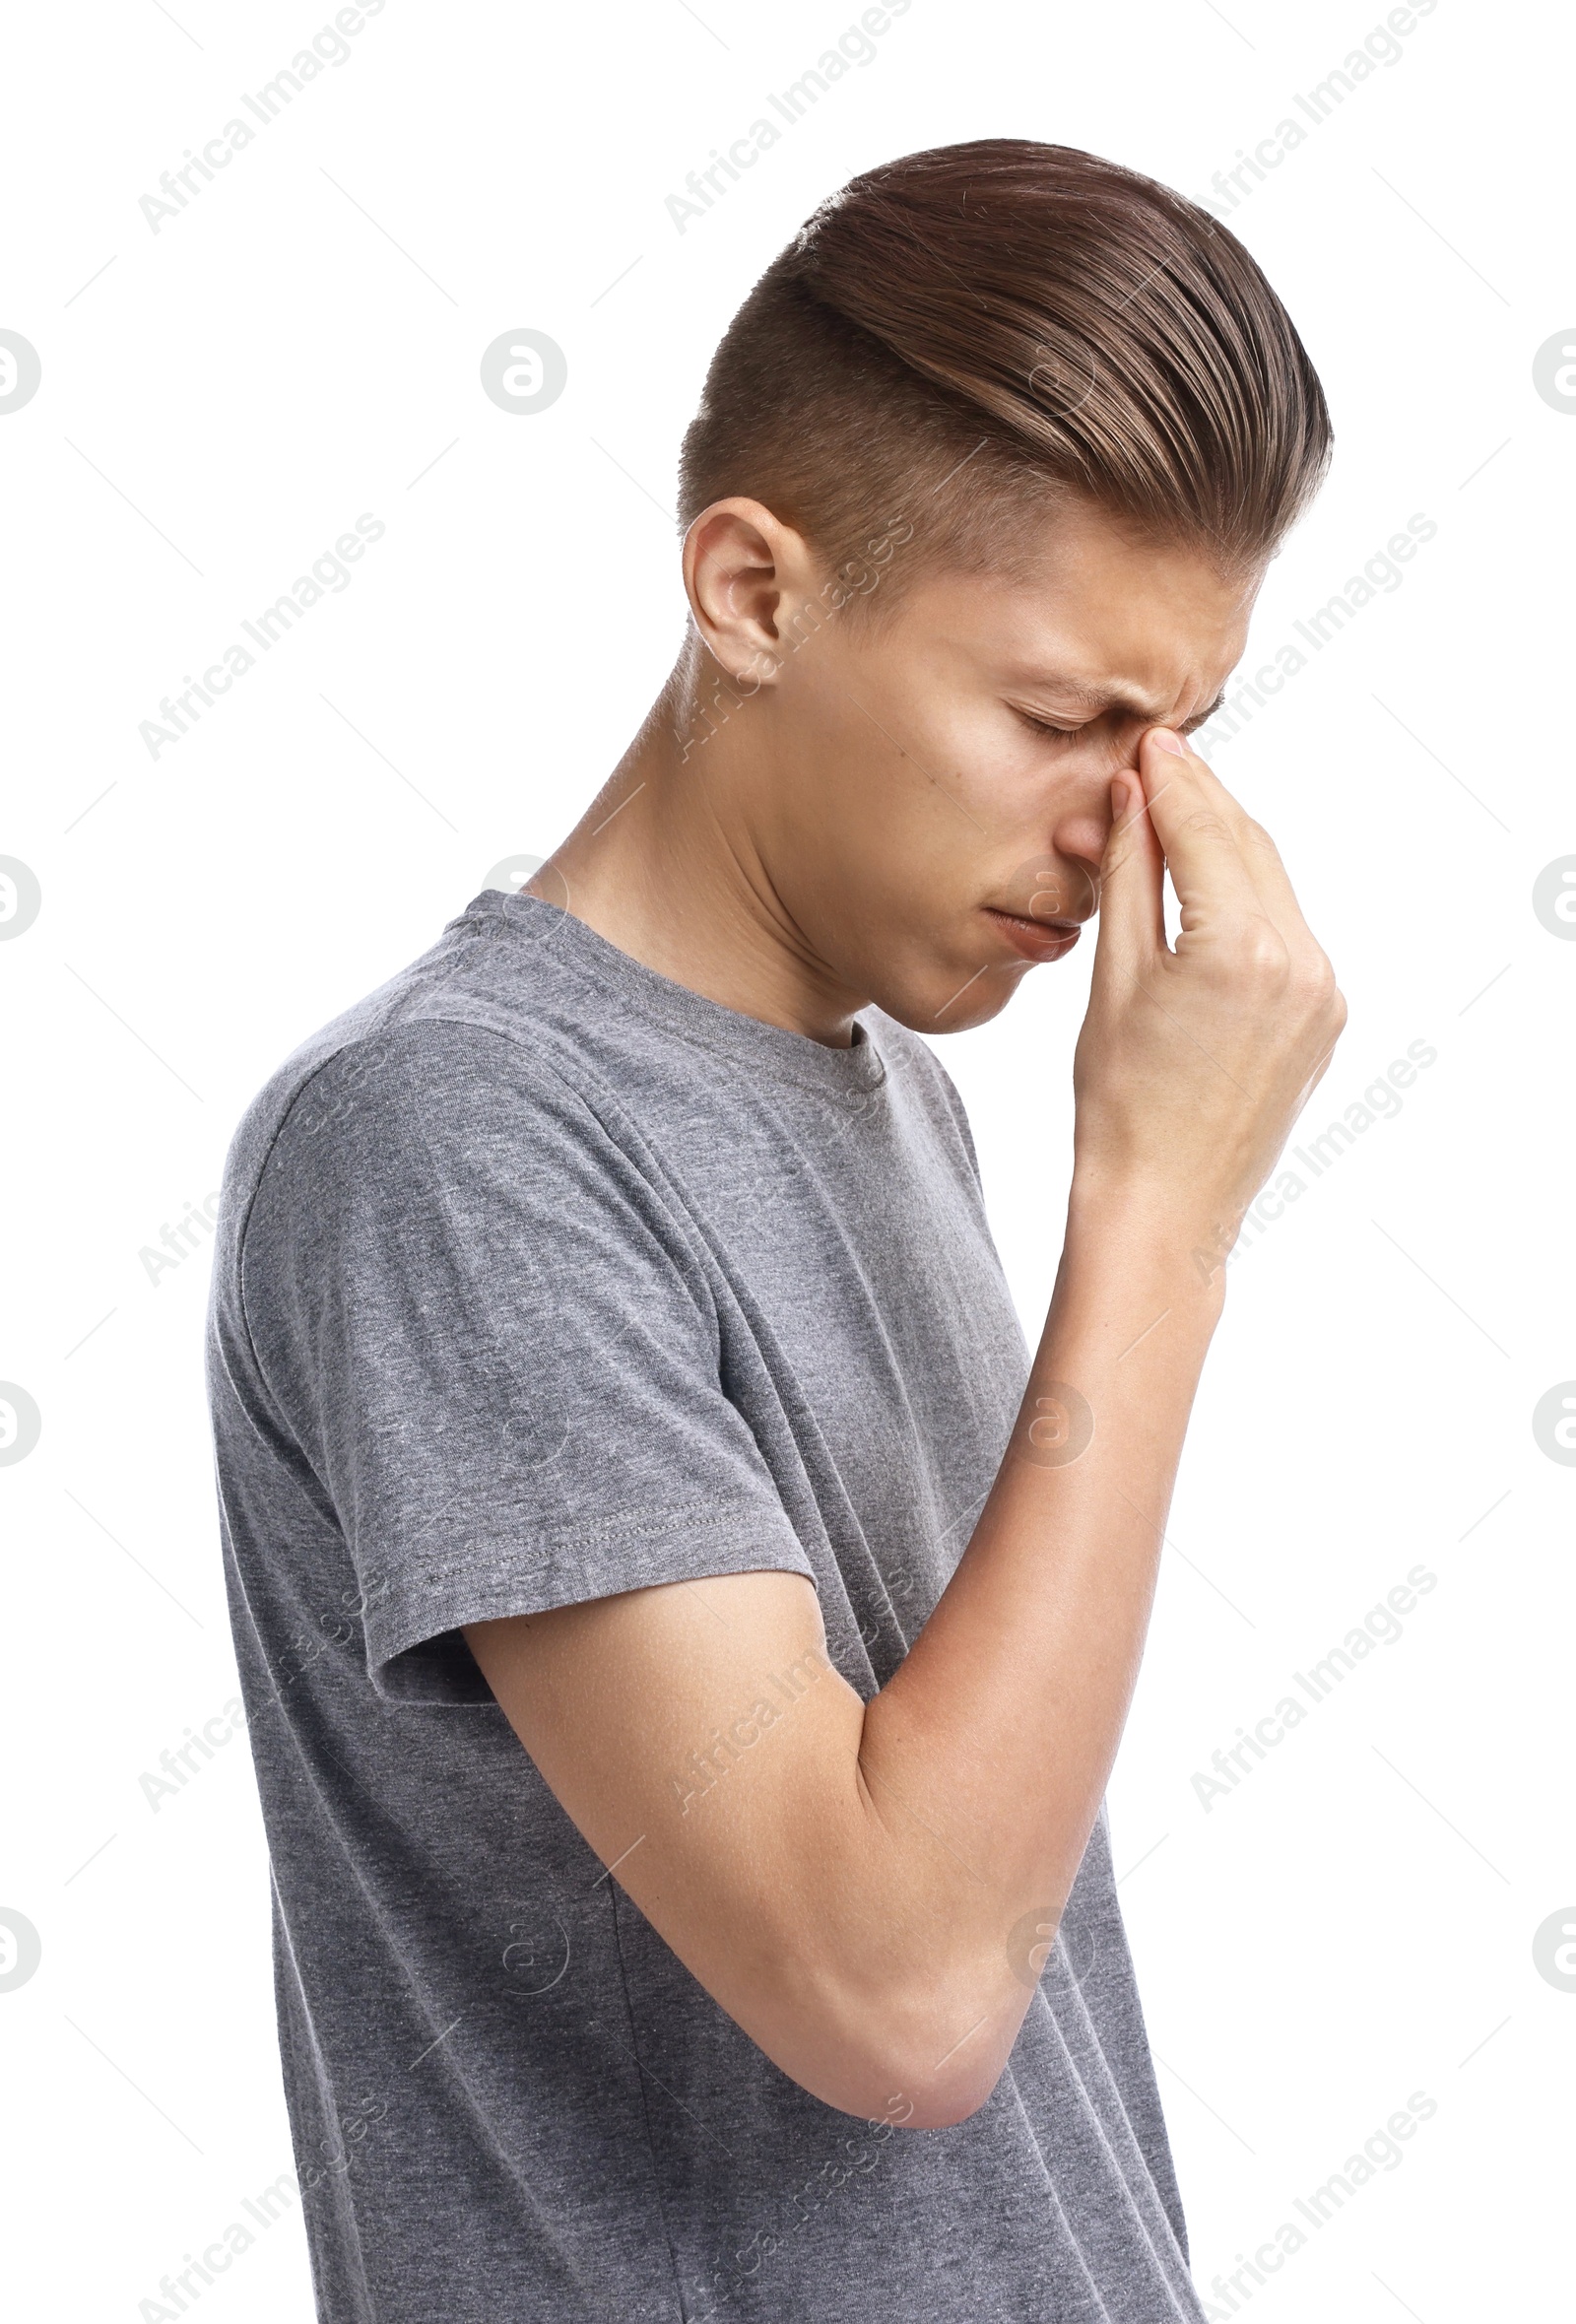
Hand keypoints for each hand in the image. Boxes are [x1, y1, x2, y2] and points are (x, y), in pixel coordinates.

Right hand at [1071, 726, 1345, 1242]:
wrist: (1166, 1203)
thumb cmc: (1120, 1104)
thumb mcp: (1114, 978)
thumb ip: (1131, 877)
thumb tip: (1131, 798)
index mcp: (1242, 949)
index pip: (1204, 831)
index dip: (1170, 781)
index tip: (1145, 743)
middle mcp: (1300, 962)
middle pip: (1247, 846)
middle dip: (1199, 801)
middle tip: (1152, 763)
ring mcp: (1322, 990)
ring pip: (1269, 883)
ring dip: (1222, 843)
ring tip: (1168, 813)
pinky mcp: (1325, 1014)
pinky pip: (1285, 929)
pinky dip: (1244, 895)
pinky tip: (1204, 880)